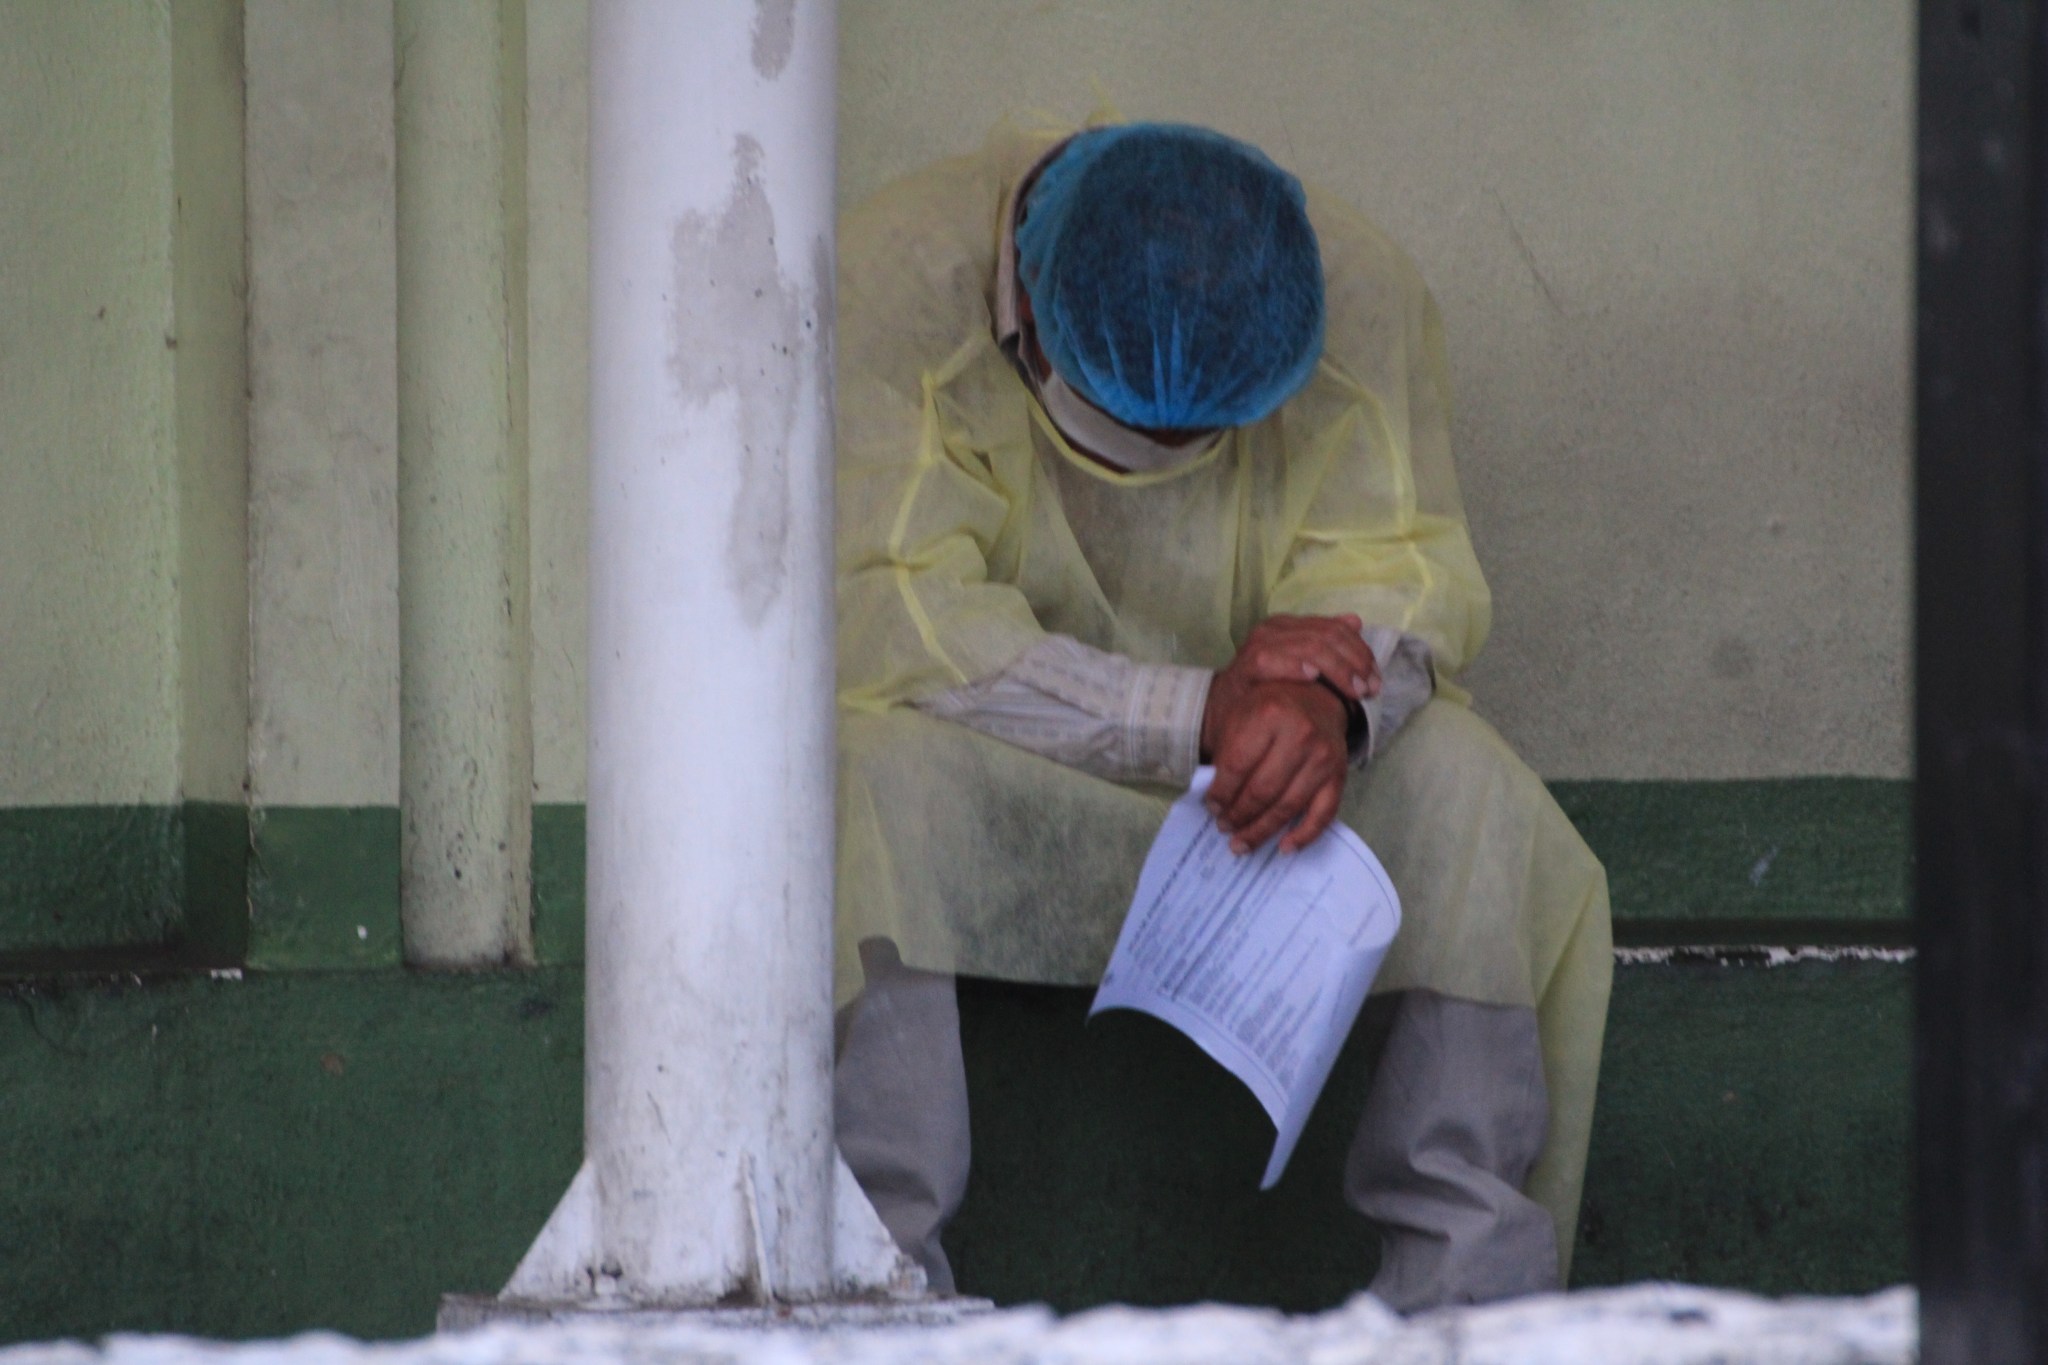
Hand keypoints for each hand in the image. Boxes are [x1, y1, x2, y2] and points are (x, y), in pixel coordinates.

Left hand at [1199, 679, 1350, 855]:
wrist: (1318, 696)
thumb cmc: (1271, 707)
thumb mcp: (1241, 711)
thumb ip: (1226, 749)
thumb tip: (1216, 800)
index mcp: (1269, 714)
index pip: (1236, 766)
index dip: (1220, 793)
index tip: (1211, 807)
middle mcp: (1300, 734)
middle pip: (1261, 790)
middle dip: (1238, 815)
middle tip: (1224, 827)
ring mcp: (1322, 757)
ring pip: (1287, 807)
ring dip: (1262, 831)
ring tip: (1242, 843)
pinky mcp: (1339, 775)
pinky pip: (1323, 814)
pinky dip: (1304, 835)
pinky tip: (1285, 848)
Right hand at [1221, 613, 1379, 701]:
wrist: (1222, 715)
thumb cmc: (1264, 693)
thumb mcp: (1298, 666)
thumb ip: (1324, 644)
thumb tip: (1355, 621)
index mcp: (1290, 626)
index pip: (1335, 629)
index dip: (1361, 653)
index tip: (1376, 680)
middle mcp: (1274, 629)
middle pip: (1326, 637)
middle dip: (1354, 664)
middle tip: (1369, 690)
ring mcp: (1257, 646)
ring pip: (1307, 645)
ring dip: (1336, 669)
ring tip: (1353, 691)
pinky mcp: (1242, 667)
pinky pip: (1269, 660)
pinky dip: (1292, 665)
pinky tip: (1312, 676)